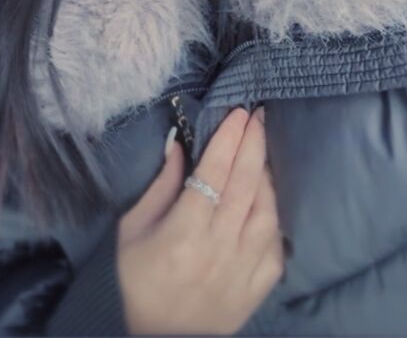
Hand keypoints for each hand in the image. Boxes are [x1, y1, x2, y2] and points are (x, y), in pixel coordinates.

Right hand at [116, 106, 283, 334]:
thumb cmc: (131, 280)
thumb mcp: (133, 228)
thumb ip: (162, 185)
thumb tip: (180, 142)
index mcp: (183, 234)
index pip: (214, 174)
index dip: (228, 139)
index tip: (238, 113)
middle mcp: (218, 251)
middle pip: (245, 186)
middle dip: (253, 145)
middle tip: (258, 117)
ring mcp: (241, 274)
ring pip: (266, 214)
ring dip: (267, 178)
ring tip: (262, 152)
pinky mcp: (254, 293)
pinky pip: (275, 249)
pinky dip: (274, 220)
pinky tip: (267, 201)